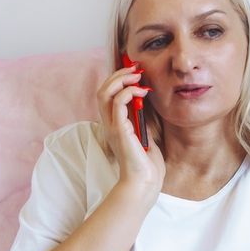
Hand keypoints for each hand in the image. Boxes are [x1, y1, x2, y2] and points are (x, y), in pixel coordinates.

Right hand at [96, 65, 164, 194]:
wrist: (145, 182)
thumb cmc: (146, 164)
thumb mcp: (144, 136)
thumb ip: (140, 121)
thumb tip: (144, 104)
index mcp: (114, 125)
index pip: (107, 95)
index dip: (118, 80)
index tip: (135, 72)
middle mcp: (109, 124)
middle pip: (103, 90)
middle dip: (118, 75)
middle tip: (135, 68)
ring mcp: (112, 127)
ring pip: (105, 93)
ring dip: (120, 79)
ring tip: (137, 75)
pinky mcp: (120, 130)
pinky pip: (118, 104)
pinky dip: (128, 92)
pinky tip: (141, 92)